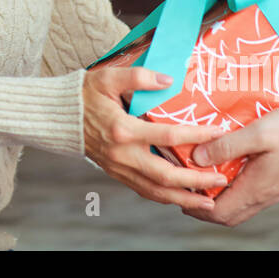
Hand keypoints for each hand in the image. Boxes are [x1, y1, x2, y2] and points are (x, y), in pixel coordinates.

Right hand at [83, 65, 231, 209]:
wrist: (57, 116)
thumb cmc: (83, 94)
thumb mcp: (108, 77)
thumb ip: (139, 76)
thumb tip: (168, 79)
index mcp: (123, 129)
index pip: (169, 135)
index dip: (197, 135)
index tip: (219, 133)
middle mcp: (122, 154)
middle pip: (166, 175)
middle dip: (197, 179)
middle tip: (221, 178)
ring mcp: (119, 167)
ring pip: (156, 191)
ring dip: (183, 198)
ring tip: (207, 201)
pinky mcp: (116, 173)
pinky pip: (144, 190)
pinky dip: (165, 197)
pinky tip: (181, 197)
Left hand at [180, 104, 278, 225]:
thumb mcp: (256, 133)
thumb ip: (225, 146)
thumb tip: (196, 158)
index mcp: (254, 189)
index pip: (217, 213)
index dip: (194, 207)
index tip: (181, 188)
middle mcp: (264, 196)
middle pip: (227, 214)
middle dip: (204, 205)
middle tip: (189, 184)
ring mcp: (275, 191)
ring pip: (240, 205)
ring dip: (220, 196)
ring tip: (205, 174)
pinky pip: (252, 195)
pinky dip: (236, 188)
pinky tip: (231, 167)